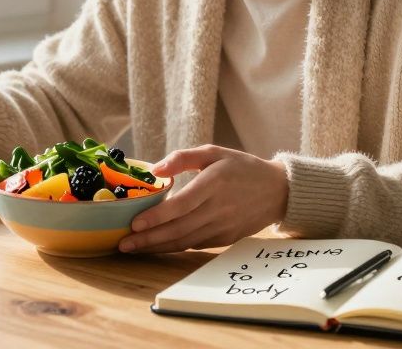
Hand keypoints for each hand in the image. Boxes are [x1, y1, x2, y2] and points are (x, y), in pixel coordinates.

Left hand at [118, 145, 287, 253]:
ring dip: (157, 247)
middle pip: (178, 229)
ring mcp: (223, 227)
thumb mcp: (214, 152)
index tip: (134, 224)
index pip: (180, 206)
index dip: (156, 217)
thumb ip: (183, 158)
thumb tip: (155, 170)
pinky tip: (156, 246)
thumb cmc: (242, 167)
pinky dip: (175, 247)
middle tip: (123, 244)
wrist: (278, 190)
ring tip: (134, 249)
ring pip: (185, 242)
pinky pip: (195, 245)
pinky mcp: (226, 239)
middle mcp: (218, 209)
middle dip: (148, 239)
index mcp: (213, 184)